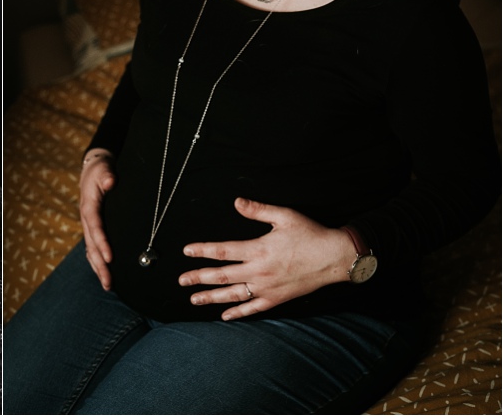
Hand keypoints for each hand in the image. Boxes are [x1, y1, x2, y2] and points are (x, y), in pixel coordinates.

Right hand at [79, 149, 116, 289]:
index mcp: (89, 205)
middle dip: (99, 265)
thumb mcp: (103, 168)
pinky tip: (104, 273)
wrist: (93, 168)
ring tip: (107, 285)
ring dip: (98, 268)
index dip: (101, 242)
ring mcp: (88, 224)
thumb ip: (107, 175)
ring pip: (90, 249)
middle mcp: (86, 218)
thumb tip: (110, 182)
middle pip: (91, 245)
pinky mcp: (92, 228)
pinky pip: (92, 247)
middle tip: (109, 283)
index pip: (95, 226)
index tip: (110, 257)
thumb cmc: (100, 169)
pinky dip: (97, 261)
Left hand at [177, 197, 356, 320]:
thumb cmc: (311, 234)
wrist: (336, 258)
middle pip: (222, 276)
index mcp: (258, 249)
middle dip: (199, 278)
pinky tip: (224, 315)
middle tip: (181, 280)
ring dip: (211, 297)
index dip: (203, 251)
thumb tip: (236, 202)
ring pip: (233, 295)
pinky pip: (253, 308)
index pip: (223, 251)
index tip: (186, 251)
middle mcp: (259, 271)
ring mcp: (267, 287)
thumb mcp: (284, 216)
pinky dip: (238, 312)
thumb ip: (258, 210)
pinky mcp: (277, 298)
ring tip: (194, 299)